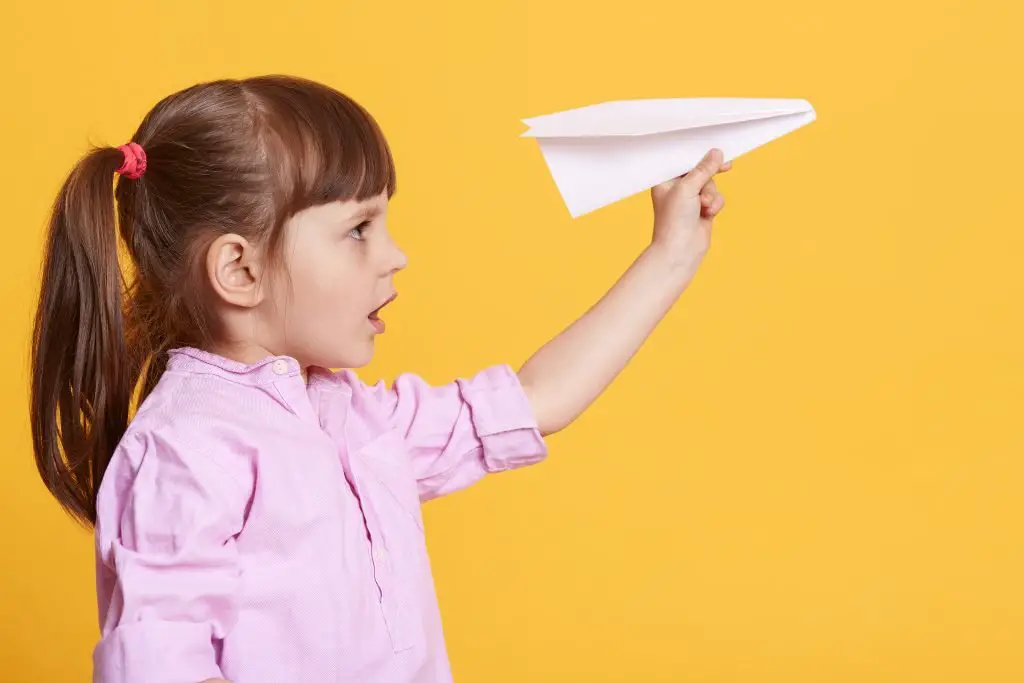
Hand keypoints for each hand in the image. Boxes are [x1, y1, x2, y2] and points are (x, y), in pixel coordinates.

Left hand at [649, 148, 731, 270]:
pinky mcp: (702, 210)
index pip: (683, 160)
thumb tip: (716, 153)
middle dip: (709, 177)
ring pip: (711, 185)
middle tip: (726, 166)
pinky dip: (715, 204)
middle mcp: (676, 188)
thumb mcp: (688, 188)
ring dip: (712, 194)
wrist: (680, 251)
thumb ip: (703, 169)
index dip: (699, 154)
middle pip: (701, 171)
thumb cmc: (674, 220)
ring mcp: (689, 200)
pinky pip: (716, 198)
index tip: (715, 148)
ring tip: (705, 206)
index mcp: (665, 180)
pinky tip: (709, 214)